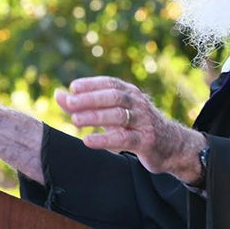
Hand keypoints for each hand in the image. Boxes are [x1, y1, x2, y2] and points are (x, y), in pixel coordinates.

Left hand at [56, 76, 206, 183]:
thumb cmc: (135, 126)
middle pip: (113, 96)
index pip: (110, 83)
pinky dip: (105, 139)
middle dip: (90, 98)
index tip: (73, 87)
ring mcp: (143, 122)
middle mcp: (138, 103)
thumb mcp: (112, 113)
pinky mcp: (146, 141)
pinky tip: (88, 141)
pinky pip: (124, 139)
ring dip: (95, 116)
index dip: (92, 84)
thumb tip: (58, 95)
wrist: (171, 145)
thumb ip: (84, 104)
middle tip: (70, 103)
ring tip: (75, 120)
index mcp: (130, 93)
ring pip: (118, 115)